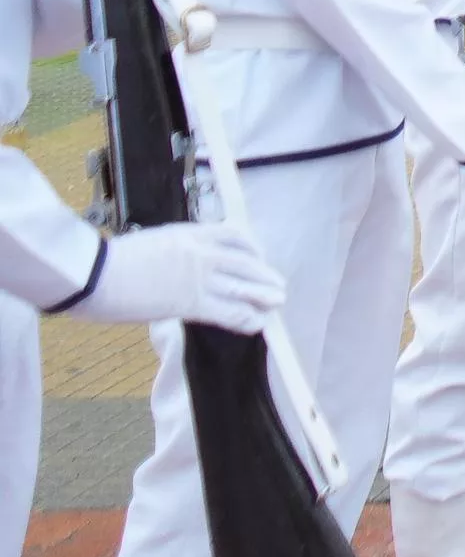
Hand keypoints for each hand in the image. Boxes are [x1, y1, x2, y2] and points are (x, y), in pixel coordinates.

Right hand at [74, 222, 282, 329]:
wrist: (93, 273)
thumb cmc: (110, 262)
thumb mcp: (151, 244)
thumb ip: (173, 252)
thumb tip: (177, 265)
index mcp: (189, 233)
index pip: (233, 236)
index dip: (251, 250)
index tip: (258, 260)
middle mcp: (200, 251)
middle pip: (245, 262)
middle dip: (264, 275)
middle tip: (277, 286)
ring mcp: (198, 276)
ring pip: (243, 285)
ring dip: (263, 295)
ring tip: (277, 303)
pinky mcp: (189, 302)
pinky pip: (228, 310)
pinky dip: (246, 317)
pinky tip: (256, 323)